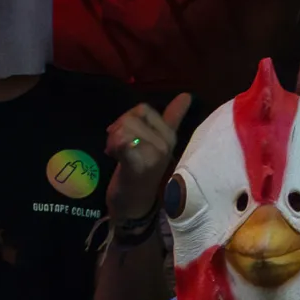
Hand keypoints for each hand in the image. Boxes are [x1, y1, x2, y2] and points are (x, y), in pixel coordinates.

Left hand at [104, 93, 192, 219]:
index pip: (143, 109)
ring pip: (124, 128)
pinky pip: (123, 142)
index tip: (123, 133)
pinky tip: (113, 155)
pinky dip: (113, 146)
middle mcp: (165, 143)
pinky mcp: (138, 165)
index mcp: (170, 135)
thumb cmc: (143, 171)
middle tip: (115, 146)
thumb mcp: (157, 142)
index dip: (127, 117)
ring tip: (114, 152)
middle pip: (131, 117)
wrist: (135, 204)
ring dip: (112, 138)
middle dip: (117, 128)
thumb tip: (187, 95)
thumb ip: (172, 118)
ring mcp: (154, 155)